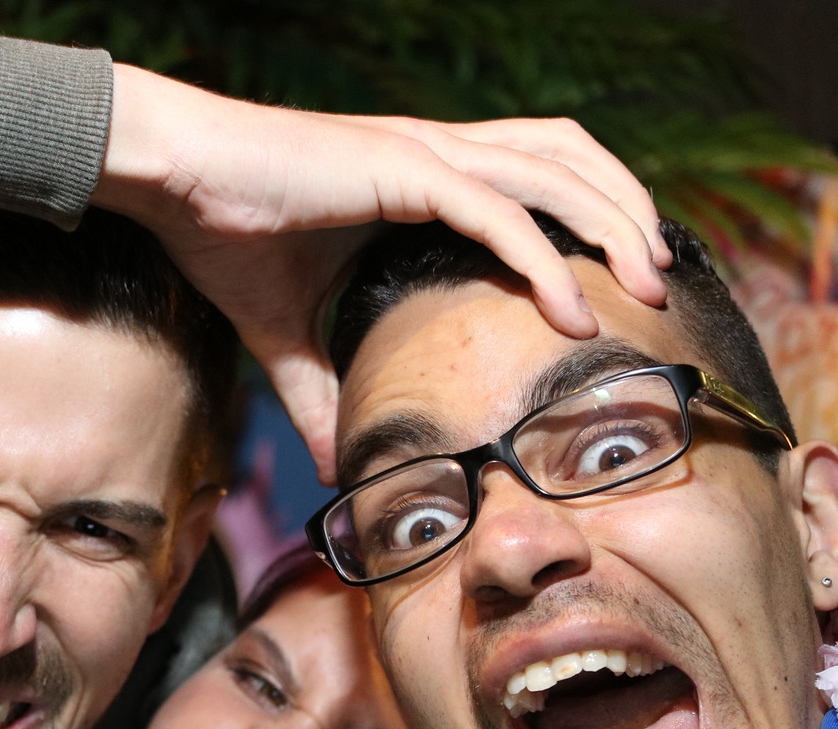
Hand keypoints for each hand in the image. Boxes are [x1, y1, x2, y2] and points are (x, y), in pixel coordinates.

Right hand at [93, 64, 672, 484]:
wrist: (173, 179)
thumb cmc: (225, 236)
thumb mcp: (285, 337)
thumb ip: (318, 394)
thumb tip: (334, 468)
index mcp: (425, 174)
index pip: (538, 172)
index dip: (592, 210)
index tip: (622, 277)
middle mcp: (439, 152)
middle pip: (570, 158)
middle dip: (628, 210)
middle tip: (663, 280)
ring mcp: (425, 154)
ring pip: (554, 174)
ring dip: (611, 226)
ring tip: (649, 285)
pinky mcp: (402, 170)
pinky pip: (497, 213)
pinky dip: (542, 260)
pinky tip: (570, 307)